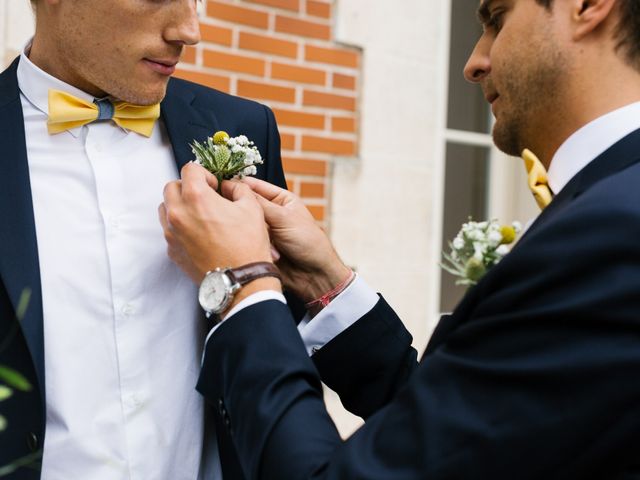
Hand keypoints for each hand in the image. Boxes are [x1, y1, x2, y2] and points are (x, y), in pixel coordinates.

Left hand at [159, 163, 276, 293]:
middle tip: (205, 198)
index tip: (214, 186)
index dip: (205, 174)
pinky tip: (199, 235)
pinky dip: (180, 227)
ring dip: (179, 206)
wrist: (240, 280)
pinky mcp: (172, 251)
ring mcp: (171, 233)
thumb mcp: (252, 207)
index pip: (189, 169)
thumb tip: (229, 186)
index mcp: (196, 197)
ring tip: (200, 216)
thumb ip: (238, 188)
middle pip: (171, 187)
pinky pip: (169, 230)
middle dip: (188, 187)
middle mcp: (178, 213)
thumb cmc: (248, 244)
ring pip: (165, 208)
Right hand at [242, 177, 350, 302]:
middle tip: (230, 211)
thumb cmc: (307, 241)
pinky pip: (246, 240)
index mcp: (281, 200)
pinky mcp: (259, 246)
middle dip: (242, 211)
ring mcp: (265, 230)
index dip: (240, 185)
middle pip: (247, 205)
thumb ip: (260, 204)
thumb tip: (238, 189)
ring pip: (245, 224)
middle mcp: (271, 213)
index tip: (221, 185)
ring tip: (253, 235)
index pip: (256, 186)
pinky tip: (253, 247)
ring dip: (249, 230)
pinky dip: (250, 243)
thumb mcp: (284, 218)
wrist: (312, 274)